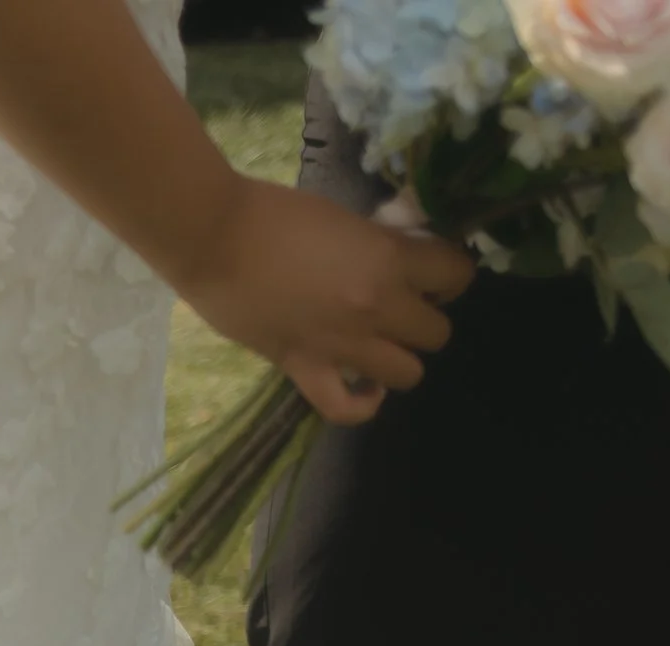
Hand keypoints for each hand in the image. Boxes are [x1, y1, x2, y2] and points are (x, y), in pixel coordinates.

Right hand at [172, 177, 475, 424]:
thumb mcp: (345, 218)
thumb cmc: (272, 213)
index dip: (449, 272)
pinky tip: (363, 387)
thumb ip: (377, 247)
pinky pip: (346, 408)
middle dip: (425, 317)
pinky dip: (362, 403)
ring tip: (380, 343)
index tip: (431, 269)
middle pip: (437, 333)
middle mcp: (376, 309)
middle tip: (401, 305)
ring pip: (408, 373)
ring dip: (400, 358)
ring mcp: (342, 346)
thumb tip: (393, 261)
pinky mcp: (304, 368)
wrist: (212, 238)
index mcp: (389, 261)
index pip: (457, 274)